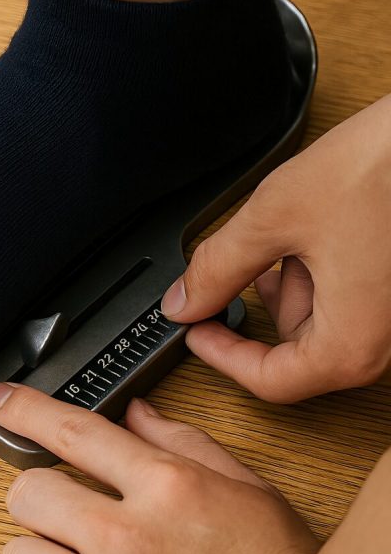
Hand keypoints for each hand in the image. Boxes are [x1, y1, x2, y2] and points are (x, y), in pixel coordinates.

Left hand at [0, 383, 318, 553]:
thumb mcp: (241, 488)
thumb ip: (181, 442)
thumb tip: (133, 412)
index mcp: (166, 489)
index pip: (73, 431)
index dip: (26, 410)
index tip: (1, 402)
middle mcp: (128, 540)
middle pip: (28, 492)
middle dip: (40, 497)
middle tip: (64, 510)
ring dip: (37, 553)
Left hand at [161, 94, 390, 401]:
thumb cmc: (380, 170)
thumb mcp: (273, 219)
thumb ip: (218, 269)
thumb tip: (184, 302)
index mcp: (353, 343)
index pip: (271, 383)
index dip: (221, 357)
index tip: (193, 330)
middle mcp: (383, 341)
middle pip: (294, 351)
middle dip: (261, 302)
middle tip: (235, 261)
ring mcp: (390, 315)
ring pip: (317, 318)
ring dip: (291, 277)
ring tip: (297, 227)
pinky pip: (345, 296)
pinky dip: (317, 268)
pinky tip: (316, 227)